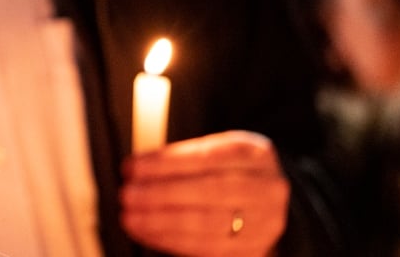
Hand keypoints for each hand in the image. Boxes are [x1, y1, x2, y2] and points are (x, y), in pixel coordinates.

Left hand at [120, 130, 288, 256]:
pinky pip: (206, 248)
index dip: (165, 163)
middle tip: (128, 194)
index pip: (206, 157)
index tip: (134, 166)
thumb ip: (183, 158)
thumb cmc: (234, 175)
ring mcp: (264, 223)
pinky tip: (147, 232)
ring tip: (131, 216)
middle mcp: (266, 189)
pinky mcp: (251, 250)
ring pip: (207, 223)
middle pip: (209, 191)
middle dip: (161, 193)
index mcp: (254, 155)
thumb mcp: (218, 153)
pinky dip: (170, 240)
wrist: (271, 205)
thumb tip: (137, 168)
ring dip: (161, 221)